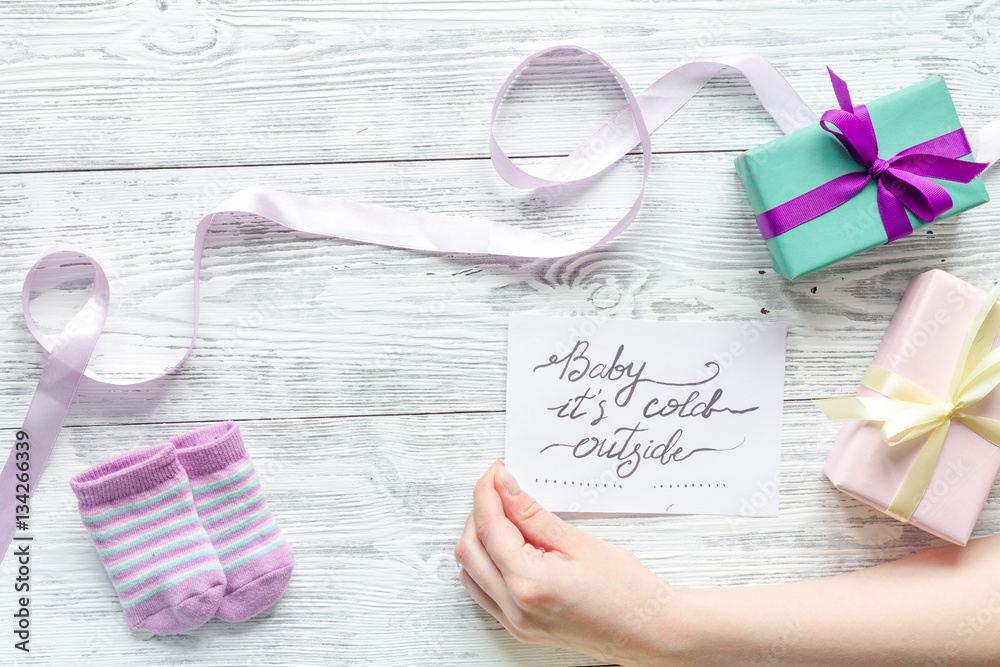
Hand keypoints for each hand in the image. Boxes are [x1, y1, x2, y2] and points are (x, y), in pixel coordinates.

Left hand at [454, 461, 681, 664]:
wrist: (651, 632)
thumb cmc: (627, 590)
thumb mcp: (580, 542)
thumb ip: (533, 515)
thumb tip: (506, 487)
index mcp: (529, 584)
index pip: (490, 528)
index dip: (487, 493)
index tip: (497, 472)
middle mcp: (515, 608)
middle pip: (470, 550)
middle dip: (479, 512)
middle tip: (501, 487)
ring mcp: (516, 623)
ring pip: (470, 572)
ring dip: (479, 538)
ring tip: (505, 513)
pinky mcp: (521, 629)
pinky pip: (484, 592)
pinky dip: (486, 563)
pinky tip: (507, 545)